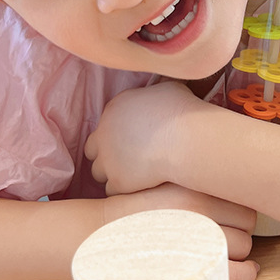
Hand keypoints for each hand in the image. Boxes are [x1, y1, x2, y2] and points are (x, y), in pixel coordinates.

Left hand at [85, 81, 200, 195]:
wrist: (186, 139)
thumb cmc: (183, 110)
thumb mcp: (167, 89)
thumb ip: (154, 94)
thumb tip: (160, 96)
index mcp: (114, 108)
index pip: (104, 125)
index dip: (117, 135)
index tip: (132, 141)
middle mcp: (104, 133)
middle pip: (92, 149)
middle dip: (107, 155)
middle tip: (128, 161)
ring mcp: (108, 159)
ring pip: (98, 172)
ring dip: (113, 174)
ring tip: (133, 177)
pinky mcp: (118, 180)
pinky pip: (112, 191)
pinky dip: (124, 190)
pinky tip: (138, 188)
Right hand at [104, 183, 258, 279]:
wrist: (101, 235)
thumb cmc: (134, 211)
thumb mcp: (165, 184)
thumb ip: (195, 184)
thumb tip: (231, 183)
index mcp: (195, 187)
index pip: (242, 199)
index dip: (239, 211)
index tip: (229, 217)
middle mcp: (201, 210)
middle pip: (247, 223)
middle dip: (240, 231)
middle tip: (223, 235)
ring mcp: (200, 239)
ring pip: (244, 247)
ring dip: (239, 253)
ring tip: (222, 253)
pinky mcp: (195, 268)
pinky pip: (237, 274)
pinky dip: (246, 274)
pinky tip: (246, 271)